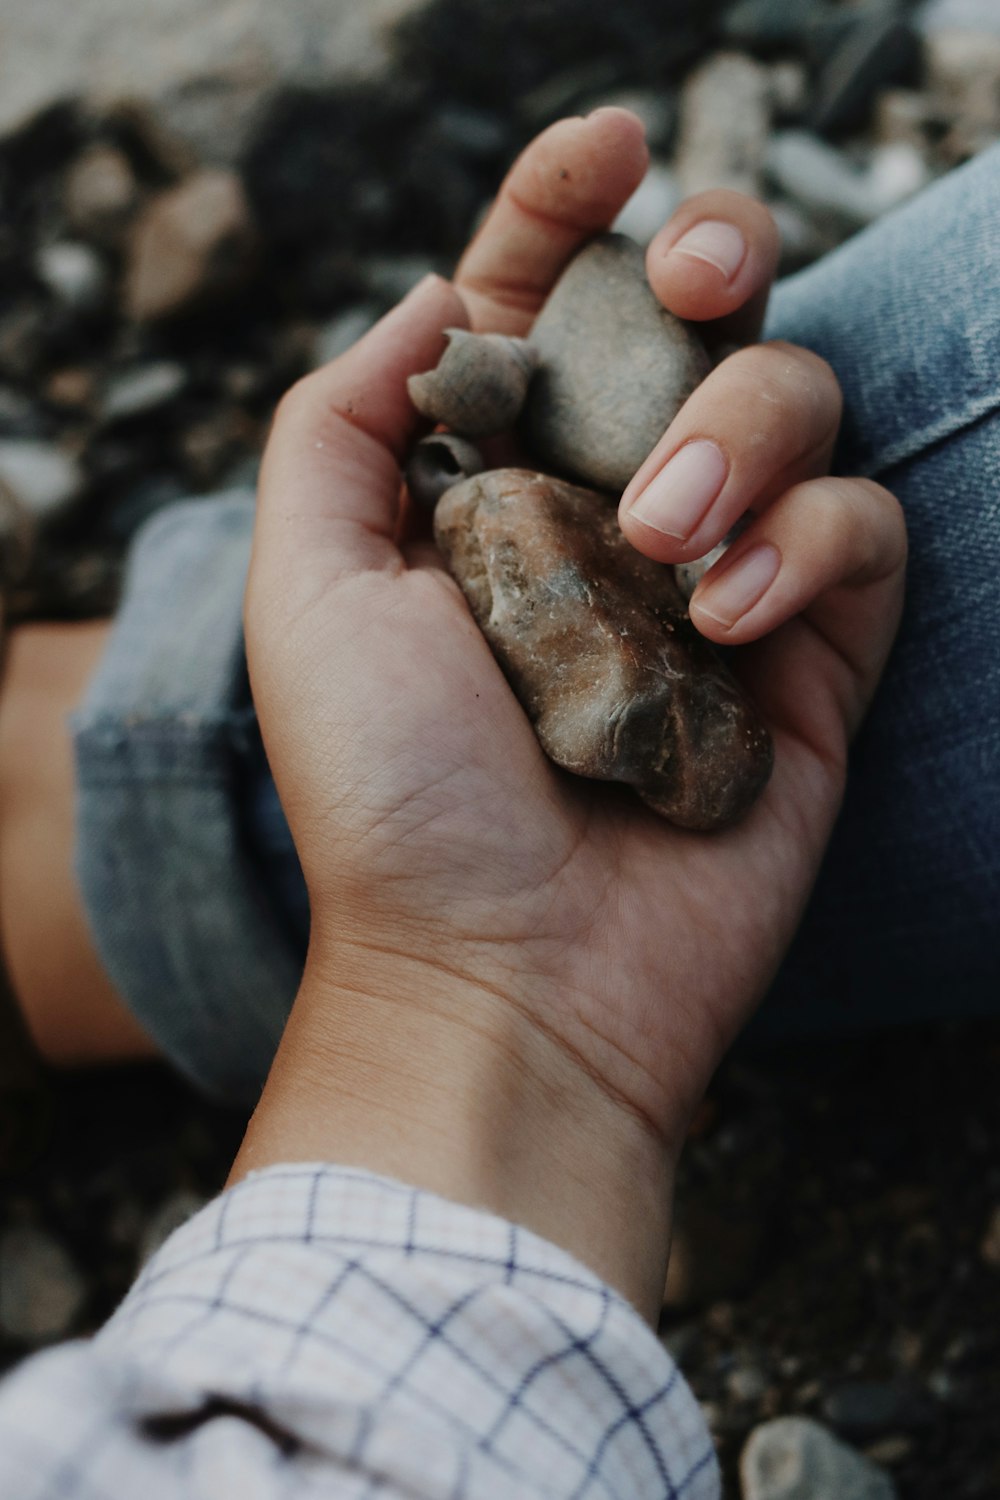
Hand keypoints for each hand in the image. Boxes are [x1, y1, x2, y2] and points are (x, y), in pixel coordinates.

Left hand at [235, 111, 905, 1317]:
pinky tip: (729, 628)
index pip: (546, 299)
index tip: (603, 148)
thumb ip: (344, 417)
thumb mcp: (310, 584)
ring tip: (667, 549)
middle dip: (713, 255)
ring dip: (746, 438)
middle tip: (690, 281)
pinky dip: (808, 554)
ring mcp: (722, 581)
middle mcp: (614, 512)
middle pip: (704, 318)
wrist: (503, 972)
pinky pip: (862, 535)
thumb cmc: (392, 791)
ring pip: (802, 405)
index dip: (570, 203)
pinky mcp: (813, 662)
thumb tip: (436, 299)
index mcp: (496, 481)